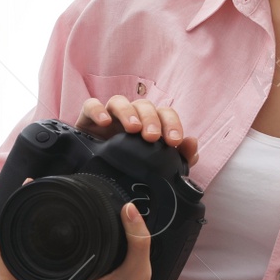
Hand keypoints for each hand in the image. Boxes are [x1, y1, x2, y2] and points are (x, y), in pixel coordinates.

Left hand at [0, 199, 161, 279]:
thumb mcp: (139, 270)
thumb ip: (137, 238)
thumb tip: (128, 208)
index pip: (8, 270)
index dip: (0, 244)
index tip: (7, 216)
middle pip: (9, 265)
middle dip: (8, 234)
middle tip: (17, 205)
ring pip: (20, 269)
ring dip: (17, 245)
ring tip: (24, 214)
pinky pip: (32, 274)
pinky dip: (29, 255)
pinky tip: (38, 234)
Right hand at [77, 95, 198, 166]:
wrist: (94, 177)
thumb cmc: (127, 168)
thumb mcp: (155, 167)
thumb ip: (179, 158)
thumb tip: (193, 143)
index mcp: (149, 125)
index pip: (165, 114)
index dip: (172, 124)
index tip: (174, 142)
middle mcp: (131, 116)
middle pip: (144, 105)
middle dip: (151, 119)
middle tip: (152, 137)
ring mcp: (109, 116)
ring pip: (120, 102)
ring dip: (128, 113)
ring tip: (132, 129)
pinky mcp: (87, 118)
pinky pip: (91, 105)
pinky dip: (98, 110)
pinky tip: (103, 122)